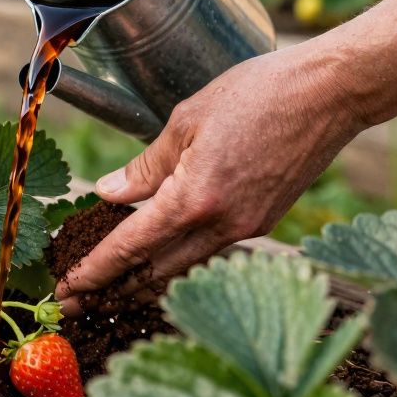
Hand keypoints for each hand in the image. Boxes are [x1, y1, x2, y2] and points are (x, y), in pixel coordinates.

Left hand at [54, 43, 364, 314]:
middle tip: (76, 303)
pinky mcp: (264, 222)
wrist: (329, 94)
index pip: (130, 248)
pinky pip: (211, 250)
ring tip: (110, 291)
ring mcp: (247, 227)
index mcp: (194, 198)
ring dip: (146, 281)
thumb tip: (108, 193)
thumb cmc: (259, 93)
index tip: (67, 289)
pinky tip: (161, 257)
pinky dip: (179, 258)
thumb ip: (145, 166)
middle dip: (112, 290)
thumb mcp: (185, 120)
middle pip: (155, 272)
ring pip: (184, 266)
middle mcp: (222, 224)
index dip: (94, 271)